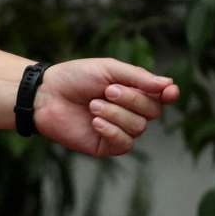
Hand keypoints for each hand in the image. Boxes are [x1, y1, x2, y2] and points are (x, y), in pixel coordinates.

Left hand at [34, 59, 179, 156]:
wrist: (45, 95)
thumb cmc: (75, 77)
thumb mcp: (107, 69)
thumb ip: (138, 77)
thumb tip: (169, 85)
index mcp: (133, 90)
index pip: (161, 97)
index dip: (169, 95)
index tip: (169, 92)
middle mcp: (131, 111)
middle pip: (153, 111)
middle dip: (131, 100)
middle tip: (107, 91)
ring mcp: (119, 129)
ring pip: (138, 128)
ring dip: (116, 114)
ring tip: (92, 105)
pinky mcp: (106, 146)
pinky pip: (124, 144)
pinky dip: (111, 131)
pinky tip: (95, 122)